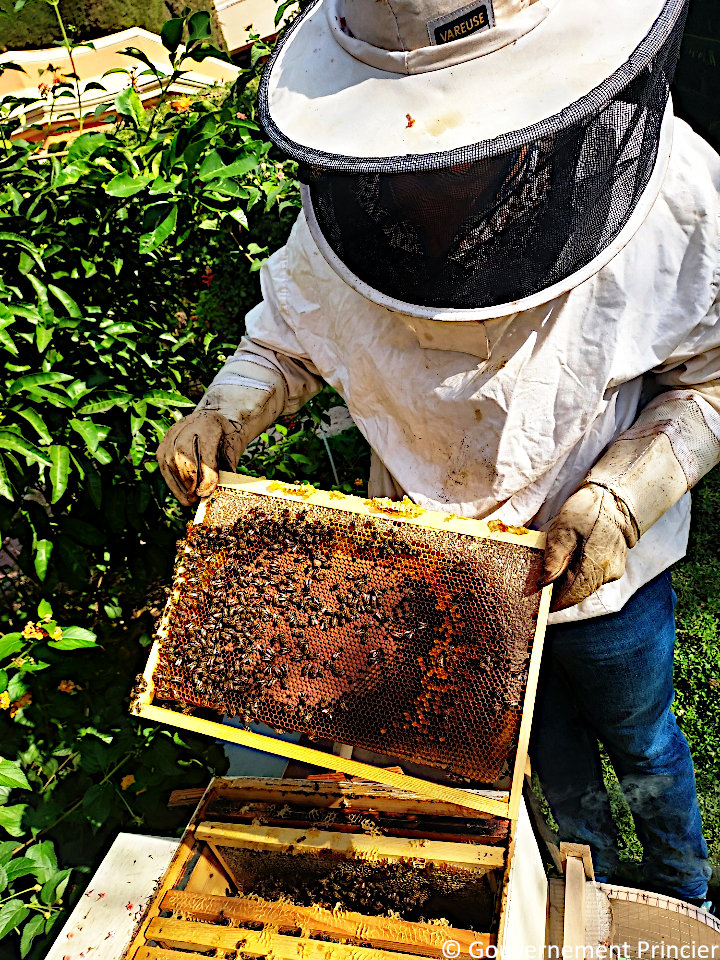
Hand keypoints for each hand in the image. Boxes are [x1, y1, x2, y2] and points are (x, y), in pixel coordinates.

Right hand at [156, 411, 245, 505]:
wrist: (211, 422)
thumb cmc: (225, 438)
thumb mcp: (233, 447)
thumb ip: (228, 465)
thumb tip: (224, 490)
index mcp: (208, 423)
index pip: (204, 452)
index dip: (206, 475)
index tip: (208, 492)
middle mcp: (186, 427)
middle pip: (183, 458)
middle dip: (191, 482)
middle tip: (200, 497)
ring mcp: (170, 437)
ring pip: (171, 464)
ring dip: (181, 486)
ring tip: (192, 500)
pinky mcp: (162, 448)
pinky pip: (164, 469)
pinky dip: (173, 486)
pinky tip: (183, 497)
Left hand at [540, 483, 638, 610]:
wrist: (615, 500)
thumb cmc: (586, 511)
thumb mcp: (563, 530)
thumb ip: (554, 559)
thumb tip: (543, 584)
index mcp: (593, 566)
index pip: (569, 596)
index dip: (552, 602)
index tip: (537, 602)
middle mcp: (606, 574)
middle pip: (577, 594)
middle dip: (558, 594)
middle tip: (540, 588)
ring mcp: (613, 572)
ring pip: (585, 587)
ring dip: (568, 585)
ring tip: (552, 577)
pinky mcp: (615, 567)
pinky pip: (593, 578)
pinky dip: (579, 577)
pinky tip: (569, 567)